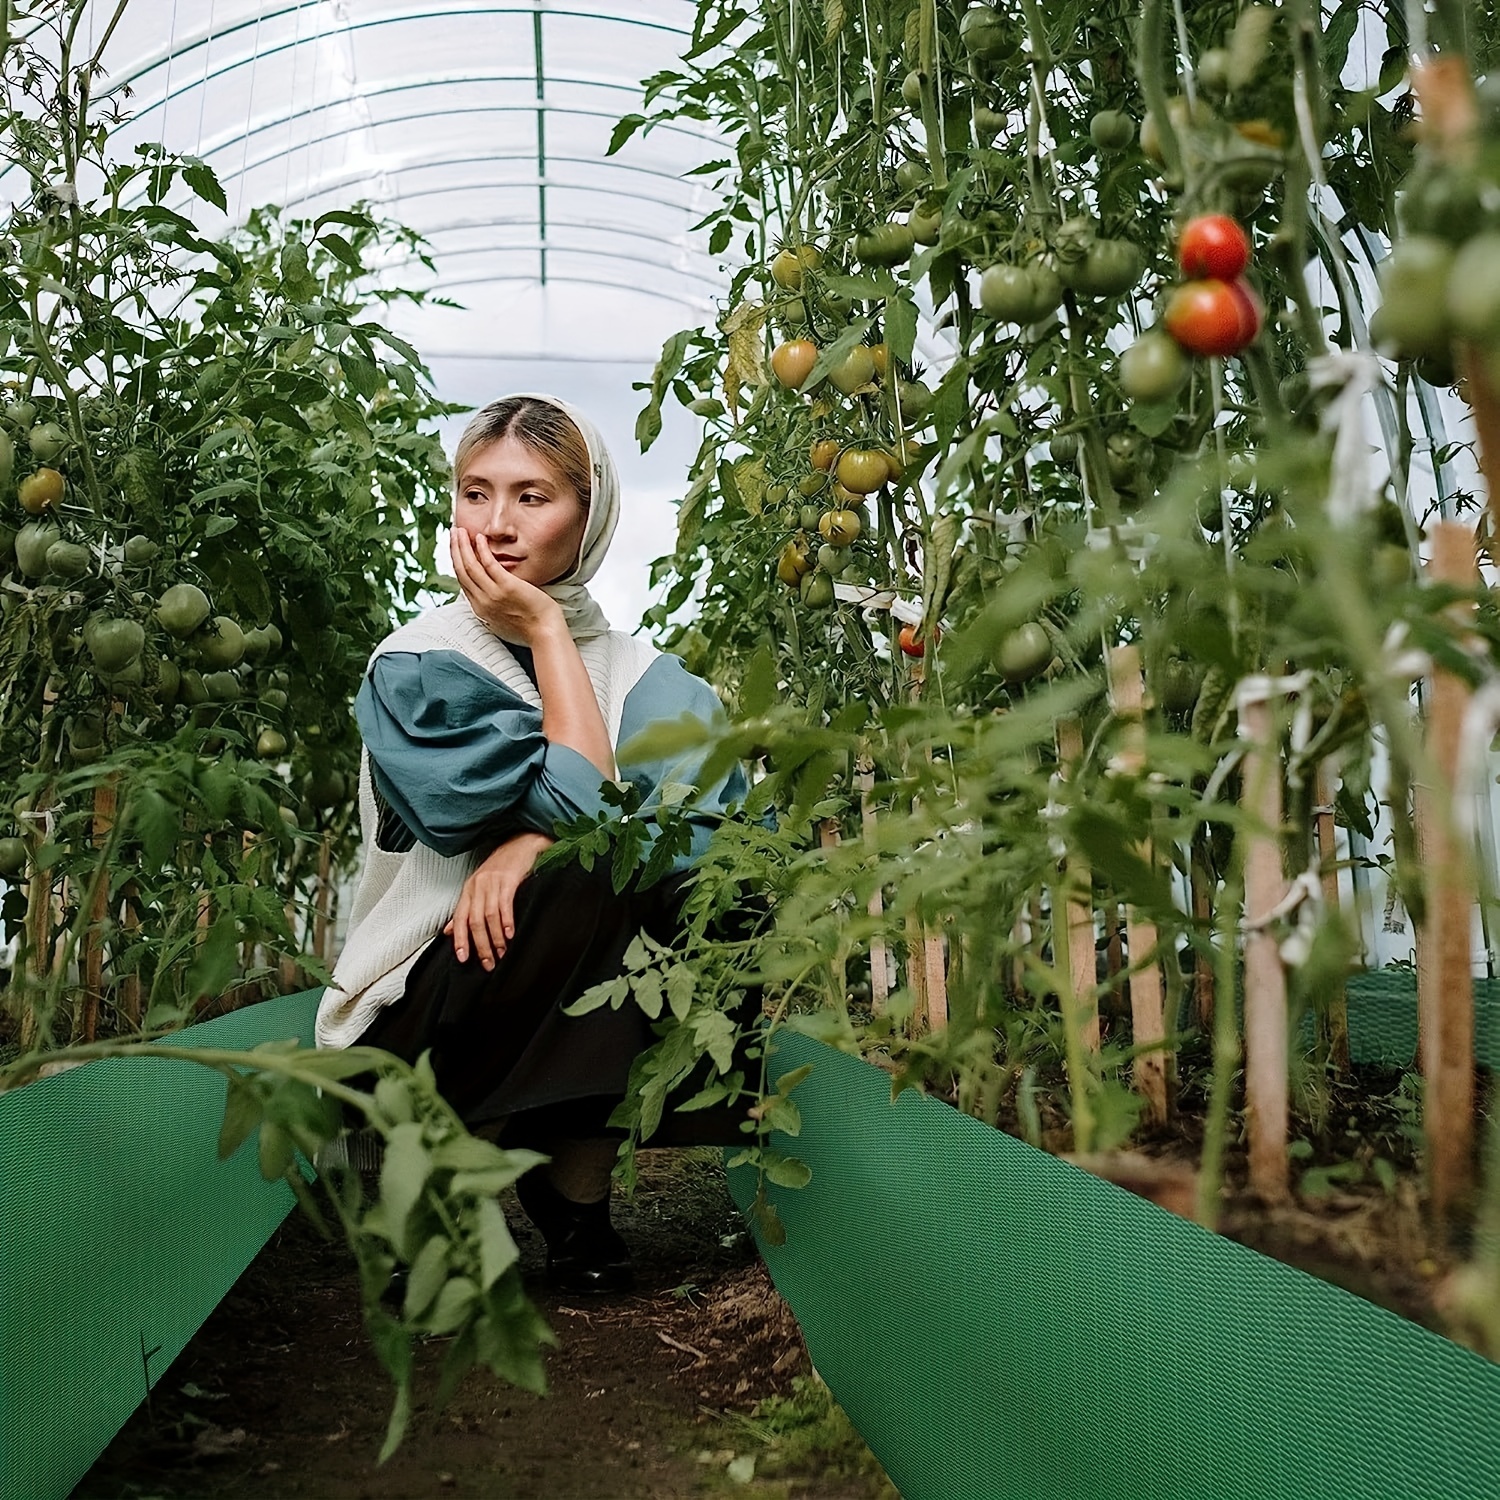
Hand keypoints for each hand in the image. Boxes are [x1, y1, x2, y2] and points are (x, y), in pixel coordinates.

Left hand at [444, 831, 553, 969]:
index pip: (459, 919)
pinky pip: (505, 904)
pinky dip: (507, 921)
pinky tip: (510, 934)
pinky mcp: (509, 879)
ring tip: (502, 953)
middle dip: (480, 945)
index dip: (460, 940)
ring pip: (489, 916)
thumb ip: (465, 910)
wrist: (522, 844)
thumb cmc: (503, 868)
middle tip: (488, 963)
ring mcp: (492, 882)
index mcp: (468, 890)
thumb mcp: (480, 888)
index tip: (463, 959)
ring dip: (495, 938)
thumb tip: (449, 931)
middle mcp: (477, 886)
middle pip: (474, 921)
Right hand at [450, 528, 565, 645]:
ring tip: (461, 531)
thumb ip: (493, 603)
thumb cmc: (531, 625)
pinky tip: (480, 538)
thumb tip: (490, 591)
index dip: (456, 561)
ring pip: (469, 566)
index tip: (455, 547)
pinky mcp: (507, 587)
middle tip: (453, 533)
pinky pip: (489, 564)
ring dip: (463, 546)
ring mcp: (493, 594)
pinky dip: (482, 549)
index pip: (462, 580)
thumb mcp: (503, 616)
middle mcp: (482, 601)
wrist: (545, 632)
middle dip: (455, 549)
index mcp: (480, 608)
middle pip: (461, 571)